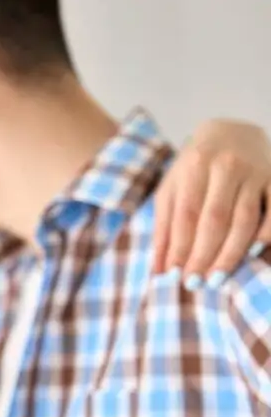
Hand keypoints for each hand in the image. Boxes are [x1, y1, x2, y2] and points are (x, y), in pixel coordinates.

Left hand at [153, 119, 270, 286]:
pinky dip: (267, 233)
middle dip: (204, 254)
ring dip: (231, 252)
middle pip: (215, 219)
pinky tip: (253, 253)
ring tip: (217, 278)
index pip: (186, 214)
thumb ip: (163, 227)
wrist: (231, 132)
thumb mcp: (171, 189)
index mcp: (194, 165)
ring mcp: (255, 172)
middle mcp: (225, 166)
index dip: (180, 246)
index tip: (174, 274)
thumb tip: (157, 270)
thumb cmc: (193, 168)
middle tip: (194, 283)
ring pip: (245, 218)